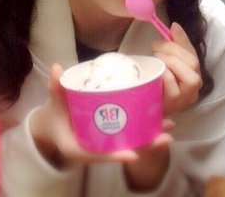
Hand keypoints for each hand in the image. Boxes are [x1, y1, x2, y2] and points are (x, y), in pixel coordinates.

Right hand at [29, 64, 172, 168]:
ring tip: (170, 127)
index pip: (98, 155)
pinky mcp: (112, 132)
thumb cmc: (54, 114)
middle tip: (166, 136)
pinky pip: (131, 134)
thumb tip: (57, 69)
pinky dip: (146, 128)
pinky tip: (162, 120)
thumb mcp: (54, 102)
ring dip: (151, 136)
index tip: (132, 155)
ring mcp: (106, 140)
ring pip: (131, 142)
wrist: (54, 123)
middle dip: (145, 146)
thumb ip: (56, 87)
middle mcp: (95, 147)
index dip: (115, 155)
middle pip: (123, 150)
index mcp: (78, 146)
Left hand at [152, 22, 201, 115]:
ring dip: (173, 63)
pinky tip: (157, 71)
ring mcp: (184, 100)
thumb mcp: (164, 61)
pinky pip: (174, 89)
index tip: (172, 27)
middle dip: (175, 50)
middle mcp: (193, 90)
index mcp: (192, 75)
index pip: (194, 54)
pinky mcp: (172, 106)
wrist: (139, 108)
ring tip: (157, 58)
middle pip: (194, 64)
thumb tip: (175, 26)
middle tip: (156, 46)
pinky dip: (166, 76)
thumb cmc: (153, 82)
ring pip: (191, 79)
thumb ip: (173, 45)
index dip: (184, 40)